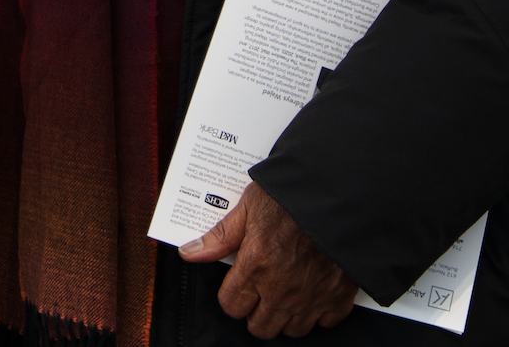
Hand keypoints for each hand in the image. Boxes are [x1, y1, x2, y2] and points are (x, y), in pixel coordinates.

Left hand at [180, 183, 356, 337]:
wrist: (336, 197)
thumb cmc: (291, 198)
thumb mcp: (247, 209)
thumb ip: (220, 237)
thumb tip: (190, 253)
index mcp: (256, 266)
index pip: (232, 305)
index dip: (230, 296)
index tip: (235, 285)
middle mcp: (282, 289)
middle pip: (260, 327)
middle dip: (254, 311)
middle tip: (258, 292)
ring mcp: (312, 297)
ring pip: (291, 330)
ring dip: (284, 316)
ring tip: (282, 293)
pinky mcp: (339, 297)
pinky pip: (324, 323)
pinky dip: (317, 312)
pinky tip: (310, 292)